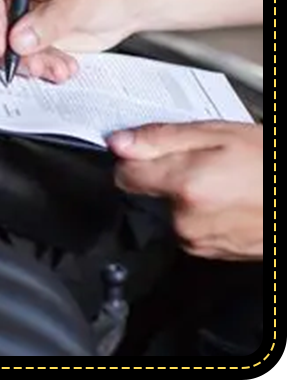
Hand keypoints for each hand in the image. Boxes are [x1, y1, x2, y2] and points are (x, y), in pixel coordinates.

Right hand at [0, 0, 141, 81]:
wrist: (133, 3)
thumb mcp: (81, 0)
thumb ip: (48, 21)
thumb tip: (17, 39)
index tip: (3, 42)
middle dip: (10, 48)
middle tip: (29, 63)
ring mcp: (21, 12)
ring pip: (4, 45)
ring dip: (28, 62)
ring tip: (57, 67)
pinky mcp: (30, 35)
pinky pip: (22, 57)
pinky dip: (40, 67)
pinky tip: (62, 66)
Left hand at [107, 122, 262, 261]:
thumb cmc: (269, 161)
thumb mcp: (217, 134)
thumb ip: (161, 139)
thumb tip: (117, 143)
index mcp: (184, 186)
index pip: (124, 176)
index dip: (134, 159)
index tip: (149, 150)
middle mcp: (184, 220)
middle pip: (148, 193)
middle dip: (166, 175)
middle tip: (204, 160)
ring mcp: (196, 240)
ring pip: (168, 210)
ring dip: (185, 195)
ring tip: (222, 180)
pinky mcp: (209, 253)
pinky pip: (188, 226)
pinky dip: (200, 212)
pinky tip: (228, 199)